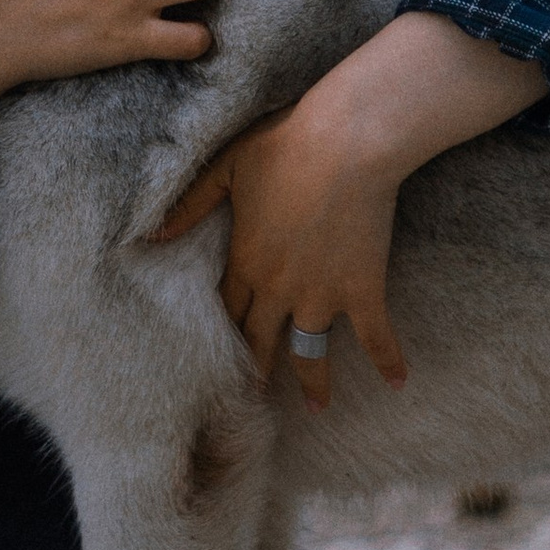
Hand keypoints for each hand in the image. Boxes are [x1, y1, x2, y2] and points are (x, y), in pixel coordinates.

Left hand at [151, 90, 405, 403]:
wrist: (346, 143)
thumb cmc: (285, 146)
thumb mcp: (226, 169)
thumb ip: (191, 205)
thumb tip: (151, 236)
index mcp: (246, 261)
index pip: (228, 309)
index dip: (225, 331)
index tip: (219, 355)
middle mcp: (278, 289)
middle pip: (261, 340)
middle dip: (256, 370)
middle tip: (254, 395)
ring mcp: (321, 295)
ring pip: (310, 352)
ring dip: (312, 382)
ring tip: (315, 406)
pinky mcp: (362, 290)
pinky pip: (376, 336)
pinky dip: (389, 361)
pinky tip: (398, 382)